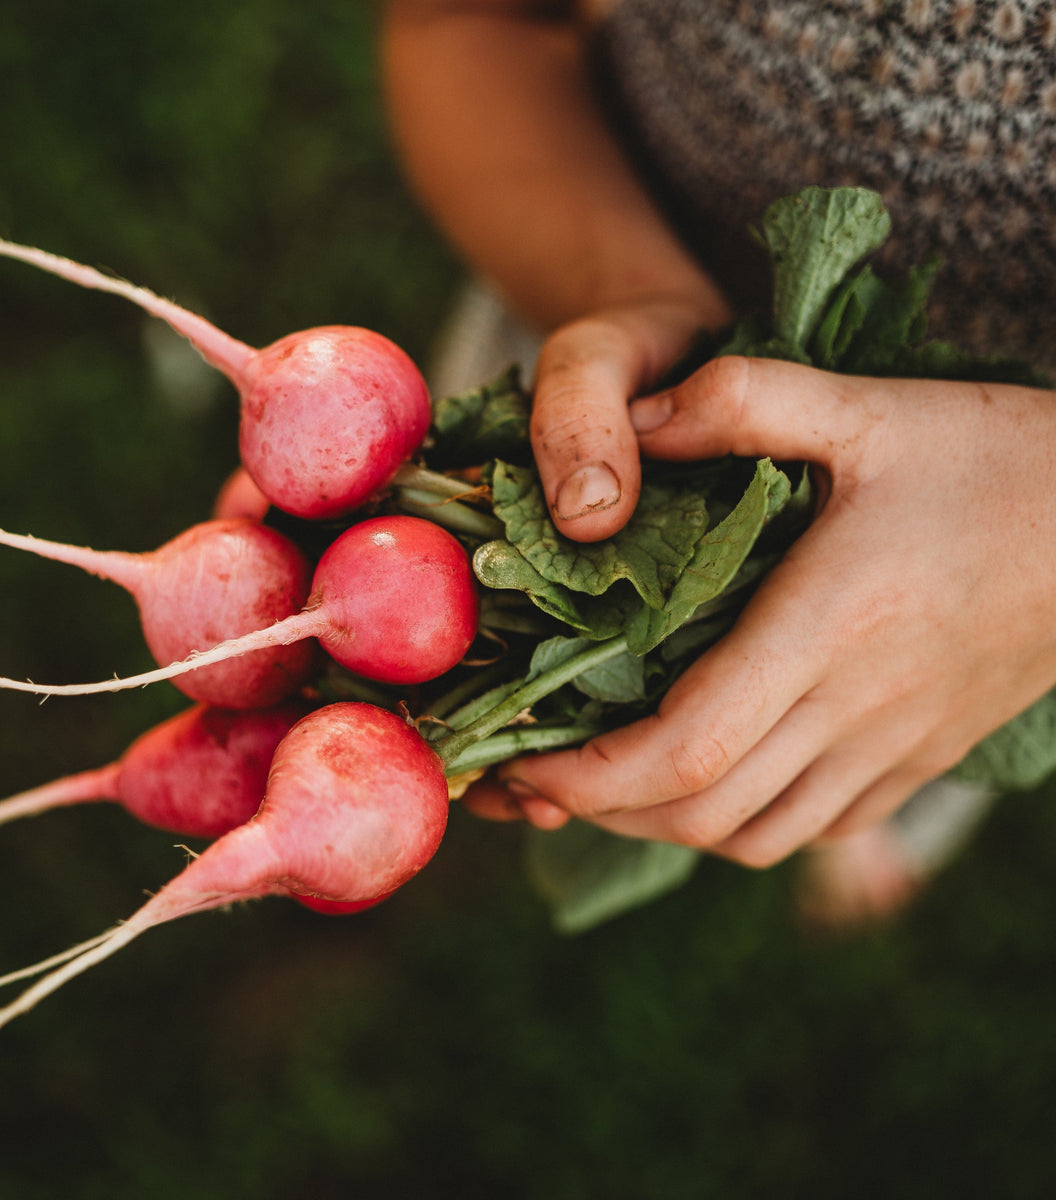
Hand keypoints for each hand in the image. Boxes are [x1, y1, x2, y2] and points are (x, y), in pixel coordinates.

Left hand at [463, 355, 1055, 865]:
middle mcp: (857, 709)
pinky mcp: (918, 759)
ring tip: (603, 786)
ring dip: (664, 825)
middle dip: (603, 810)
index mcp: (829, 627)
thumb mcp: (866, 407)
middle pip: (704, 811)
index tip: (528, 759)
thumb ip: (743, 401)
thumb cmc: (995, 458)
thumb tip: (637, 421)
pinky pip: (813, 828)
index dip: (594, 774)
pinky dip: (738, 822)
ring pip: (755, 836)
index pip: (690, 747)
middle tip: (536, 776)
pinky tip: (705, 780)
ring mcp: (893, 748)